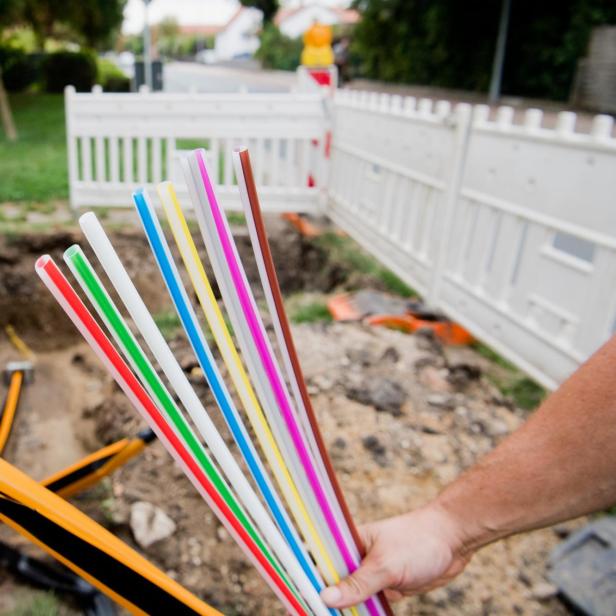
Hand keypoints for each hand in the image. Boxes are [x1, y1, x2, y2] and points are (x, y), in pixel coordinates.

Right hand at [320, 503, 471, 607]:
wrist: (453, 541)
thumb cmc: (417, 540)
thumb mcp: (385, 565)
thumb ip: (357, 584)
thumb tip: (326, 597)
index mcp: (351, 540)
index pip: (321, 560)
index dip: (309, 578)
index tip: (299, 597)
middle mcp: (358, 555)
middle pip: (334, 581)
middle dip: (327, 598)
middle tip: (315, 612)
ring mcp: (373, 571)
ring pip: (352, 595)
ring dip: (346, 609)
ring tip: (328, 614)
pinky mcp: (388, 585)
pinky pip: (369, 603)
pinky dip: (364, 612)